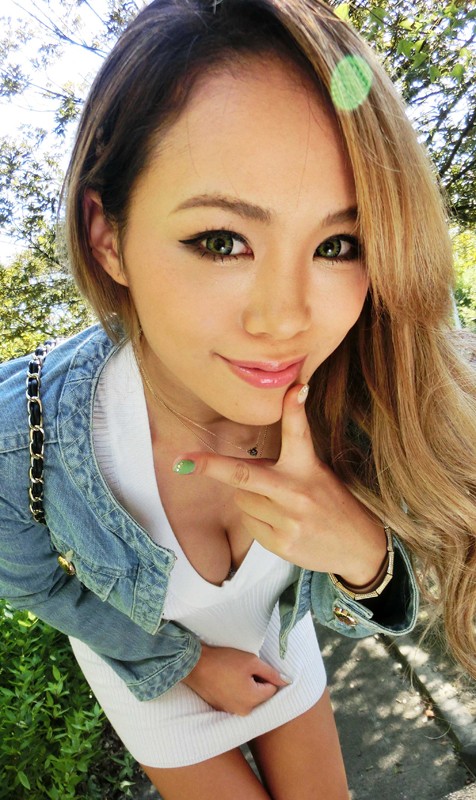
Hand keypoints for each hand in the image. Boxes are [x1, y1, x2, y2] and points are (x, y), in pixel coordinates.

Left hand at [173, 384, 385, 586]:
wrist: (359, 548)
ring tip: (280, 507)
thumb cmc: (332, 503)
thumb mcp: (317, 473)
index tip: (294, 389)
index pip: (299, 431)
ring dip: (250, 500)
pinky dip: (258, 521)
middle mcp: (297, 491)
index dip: (293, 409)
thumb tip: (263, 434)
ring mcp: (288, 520)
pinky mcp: (282, 544)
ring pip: (242, 501)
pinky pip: (250, 524)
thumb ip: (289, 458)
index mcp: (308, 466)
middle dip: (212, 467)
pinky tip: (282, 525)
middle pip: (244, 474)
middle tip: (184, 462)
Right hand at [182, 644, 288, 714]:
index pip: (271, 689)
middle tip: (242, 669)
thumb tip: (287, 681)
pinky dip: (234, 690)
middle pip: (260, 696)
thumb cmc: (224, 661)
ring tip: (232, 673)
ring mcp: (230, 711)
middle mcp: (243, 711)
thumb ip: (271, 673)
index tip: (252, 666)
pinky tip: (225, 679)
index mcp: (253, 700)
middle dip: (256, 682)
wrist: (195, 664)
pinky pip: (236, 700)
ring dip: (245, 686)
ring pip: (248, 698)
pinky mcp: (220, 708)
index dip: (265, 675)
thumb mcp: (252, 661)